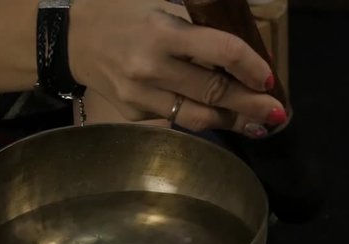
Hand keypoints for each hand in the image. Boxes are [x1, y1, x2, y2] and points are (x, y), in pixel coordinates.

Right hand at [68, 0, 286, 136]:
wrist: (71, 39)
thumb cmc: (120, 12)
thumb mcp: (159, 2)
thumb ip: (197, 19)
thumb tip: (238, 46)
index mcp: (162, 31)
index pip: (221, 52)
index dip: (251, 66)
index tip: (268, 78)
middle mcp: (151, 67)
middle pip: (214, 92)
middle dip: (251, 104)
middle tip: (278, 113)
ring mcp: (140, 95)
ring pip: (197, 116)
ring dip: (232, 123)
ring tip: (258, 126)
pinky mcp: (134, 112)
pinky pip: (175, 120)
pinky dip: (202, 121)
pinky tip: (220, 121)